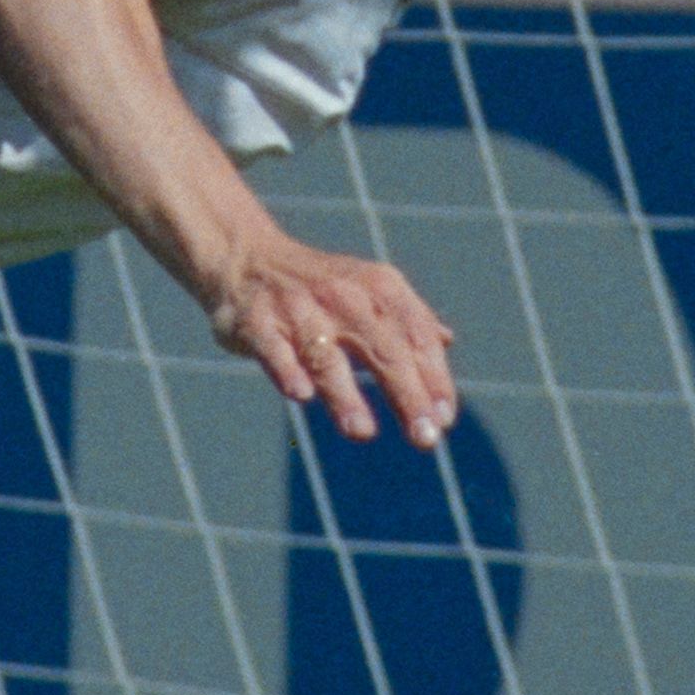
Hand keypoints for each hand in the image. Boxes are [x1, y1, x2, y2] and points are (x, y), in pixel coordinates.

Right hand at [194, 223, 458, 444]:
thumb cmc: (319, 286)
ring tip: (363, 432)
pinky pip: (275, 350)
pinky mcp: (258, 323)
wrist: (246, 256)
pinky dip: (288, 370)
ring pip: (326, 356)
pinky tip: (301, 395)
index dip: (435, 379)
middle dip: (407, 394)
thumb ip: (406, 318)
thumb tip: (447, 342)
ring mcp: (298, 310)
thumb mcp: (369, 288)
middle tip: (426, 438)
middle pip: (384, 349)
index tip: (444, 419)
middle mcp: (343, 296)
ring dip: (345, 395)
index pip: (417, 337)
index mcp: (379, 288)